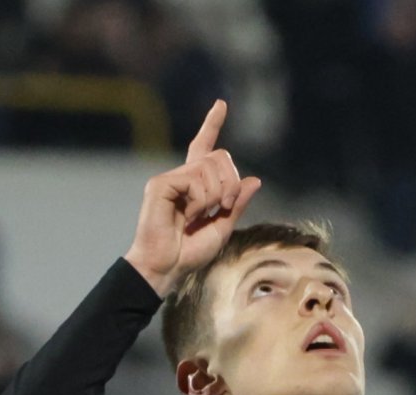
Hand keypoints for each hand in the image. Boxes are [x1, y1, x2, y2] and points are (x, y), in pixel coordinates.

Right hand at [125, 100, 261, 295]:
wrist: (167, 268)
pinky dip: (200, 201)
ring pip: (211, 168)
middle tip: (222, 207)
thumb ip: (237, 203)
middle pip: (220, 158)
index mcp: (195, 185)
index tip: (221, 104)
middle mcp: (182, 176)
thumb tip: (254, 180)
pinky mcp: (161, 184)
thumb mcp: (223, 227)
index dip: (212, 125)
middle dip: (231, 183)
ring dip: (214, 197)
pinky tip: (187, 216)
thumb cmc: (190, 253)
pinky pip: (195, 180)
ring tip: (198, 217)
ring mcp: (170, 178)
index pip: (205, 148)